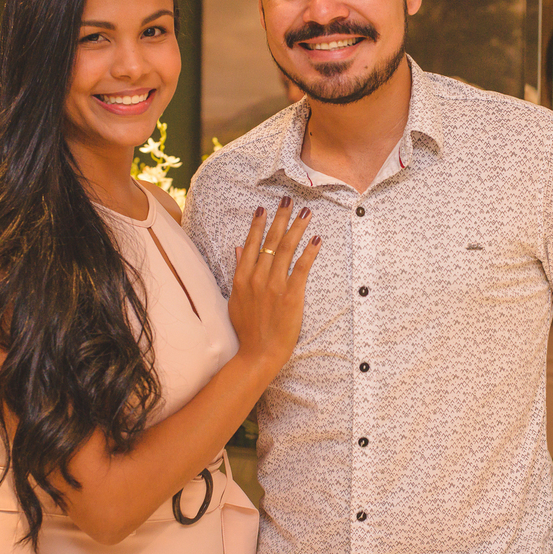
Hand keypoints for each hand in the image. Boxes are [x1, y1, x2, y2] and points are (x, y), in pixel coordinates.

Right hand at [228, 197, 320, 375]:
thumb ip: (238, 271)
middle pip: (270, 241)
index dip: (258, 224)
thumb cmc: (247, 329)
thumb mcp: (235, 299)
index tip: (263, 208)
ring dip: (297, 228)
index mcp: (242, 278)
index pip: (252, 244)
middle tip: (288, 199)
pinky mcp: (291, 296)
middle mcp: (257, 278)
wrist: (257, 354)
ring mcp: (273, 286)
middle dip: (280, 217)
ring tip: (306, 213)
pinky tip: (317, 239)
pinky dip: (309, 252)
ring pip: (286, 249)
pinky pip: (301, 268)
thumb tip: (239, 248)